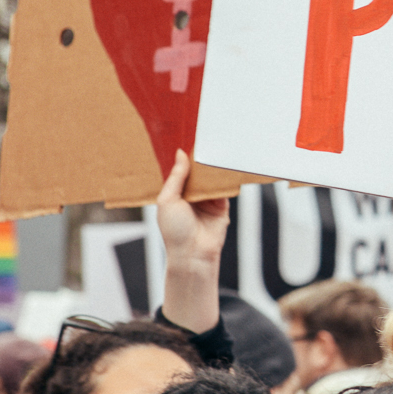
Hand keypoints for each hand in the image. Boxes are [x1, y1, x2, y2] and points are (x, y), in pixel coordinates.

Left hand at [156, 149, 228, 265]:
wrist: (193, 253)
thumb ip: (176, 176)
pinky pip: (224, 189)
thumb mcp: (168, 199)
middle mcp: (192, 196)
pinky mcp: (222, 206)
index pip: (181, 172)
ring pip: (211, 179)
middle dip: (200, 161)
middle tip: (204, 141)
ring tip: (215, 150)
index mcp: (176, 194)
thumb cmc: (174, 230)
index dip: (184, 159)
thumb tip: (180, 153)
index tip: (187, 141)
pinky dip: (225, 179)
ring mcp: (208, 201)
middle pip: (198, 174)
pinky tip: (224, 167)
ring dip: (213, 169)